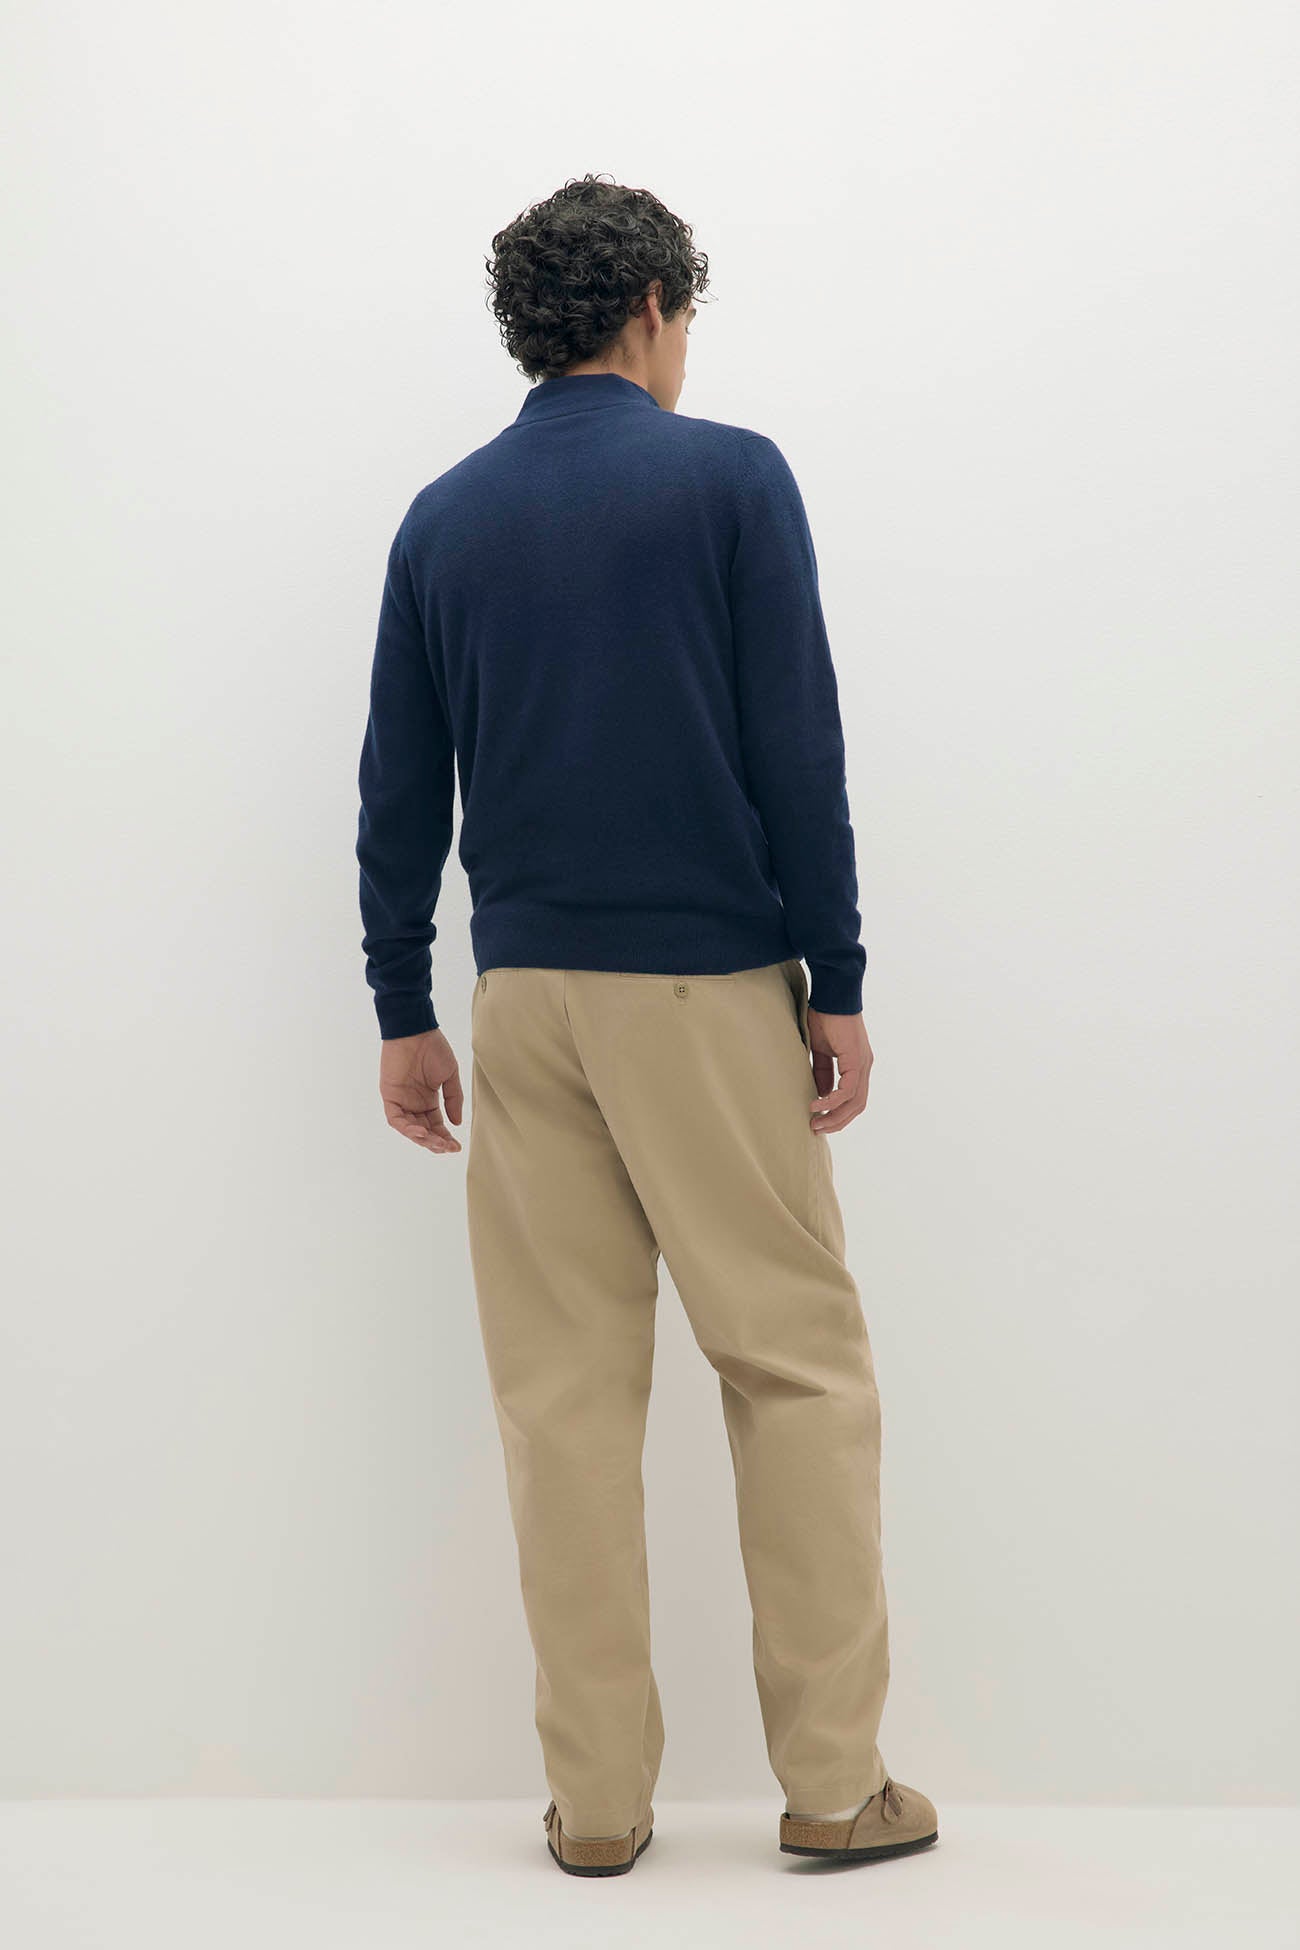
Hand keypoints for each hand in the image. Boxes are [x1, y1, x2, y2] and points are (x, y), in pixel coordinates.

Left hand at [378, 1029, 463, 1152]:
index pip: (436, 1125)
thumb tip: (457, 1123)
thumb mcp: (450, 1075)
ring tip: (437, 1143)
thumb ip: (453, 1099)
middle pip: (423, 1131)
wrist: (416, 1030)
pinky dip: (407, 1128)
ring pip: (409, 1129)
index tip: (457, 1147)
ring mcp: (401, 1100)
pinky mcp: (390, 1096)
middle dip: (435, 1142)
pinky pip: (396, 1118)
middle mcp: (414, 1103)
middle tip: (448, 1147)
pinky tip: (422, 1131)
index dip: (446, 1138)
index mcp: (428, 1099)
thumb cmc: (434, 1048)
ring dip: (423, 1138)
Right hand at [807, 1009, 872, 1132]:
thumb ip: (821, 1071)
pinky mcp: (856, 1059)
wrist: (832, 995)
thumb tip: (821, 1093)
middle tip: (817, 1129)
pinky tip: (817, 1104)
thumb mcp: (820, 1050)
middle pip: (857, 1106)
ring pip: (855, 1102)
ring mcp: (862, 1064)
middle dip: (837, 1122)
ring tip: (816, 1123)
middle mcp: (864, 1067)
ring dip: (835, 1116)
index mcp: (857, 1066)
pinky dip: (832, 1100)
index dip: (838, 1114)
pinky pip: (848, 1089)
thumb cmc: (825, 1017)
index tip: (819, 1122)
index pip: (853, 1099)